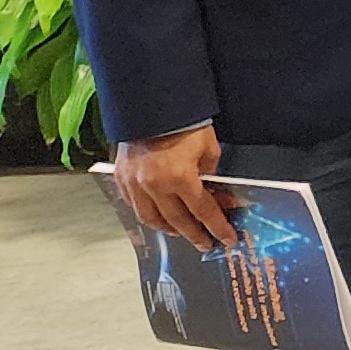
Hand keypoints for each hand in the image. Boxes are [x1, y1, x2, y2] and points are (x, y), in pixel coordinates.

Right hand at [117, 125, 233, 251]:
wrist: (154, 106)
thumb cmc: (186, 125)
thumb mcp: (209, 150)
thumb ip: (210, 176)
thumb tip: (215, 195)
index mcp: (180, 178)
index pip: (202, 211)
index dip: (217, 227)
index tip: (228, 239)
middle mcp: (155, 186)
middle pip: (177, 221)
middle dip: (194, 234)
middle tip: (206, 243)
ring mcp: (134, 184)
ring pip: (151, 218)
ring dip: (168, 229)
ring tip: (182, 233)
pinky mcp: (122, 178)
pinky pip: (134, 206)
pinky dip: (147, 215)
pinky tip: (157, 217)